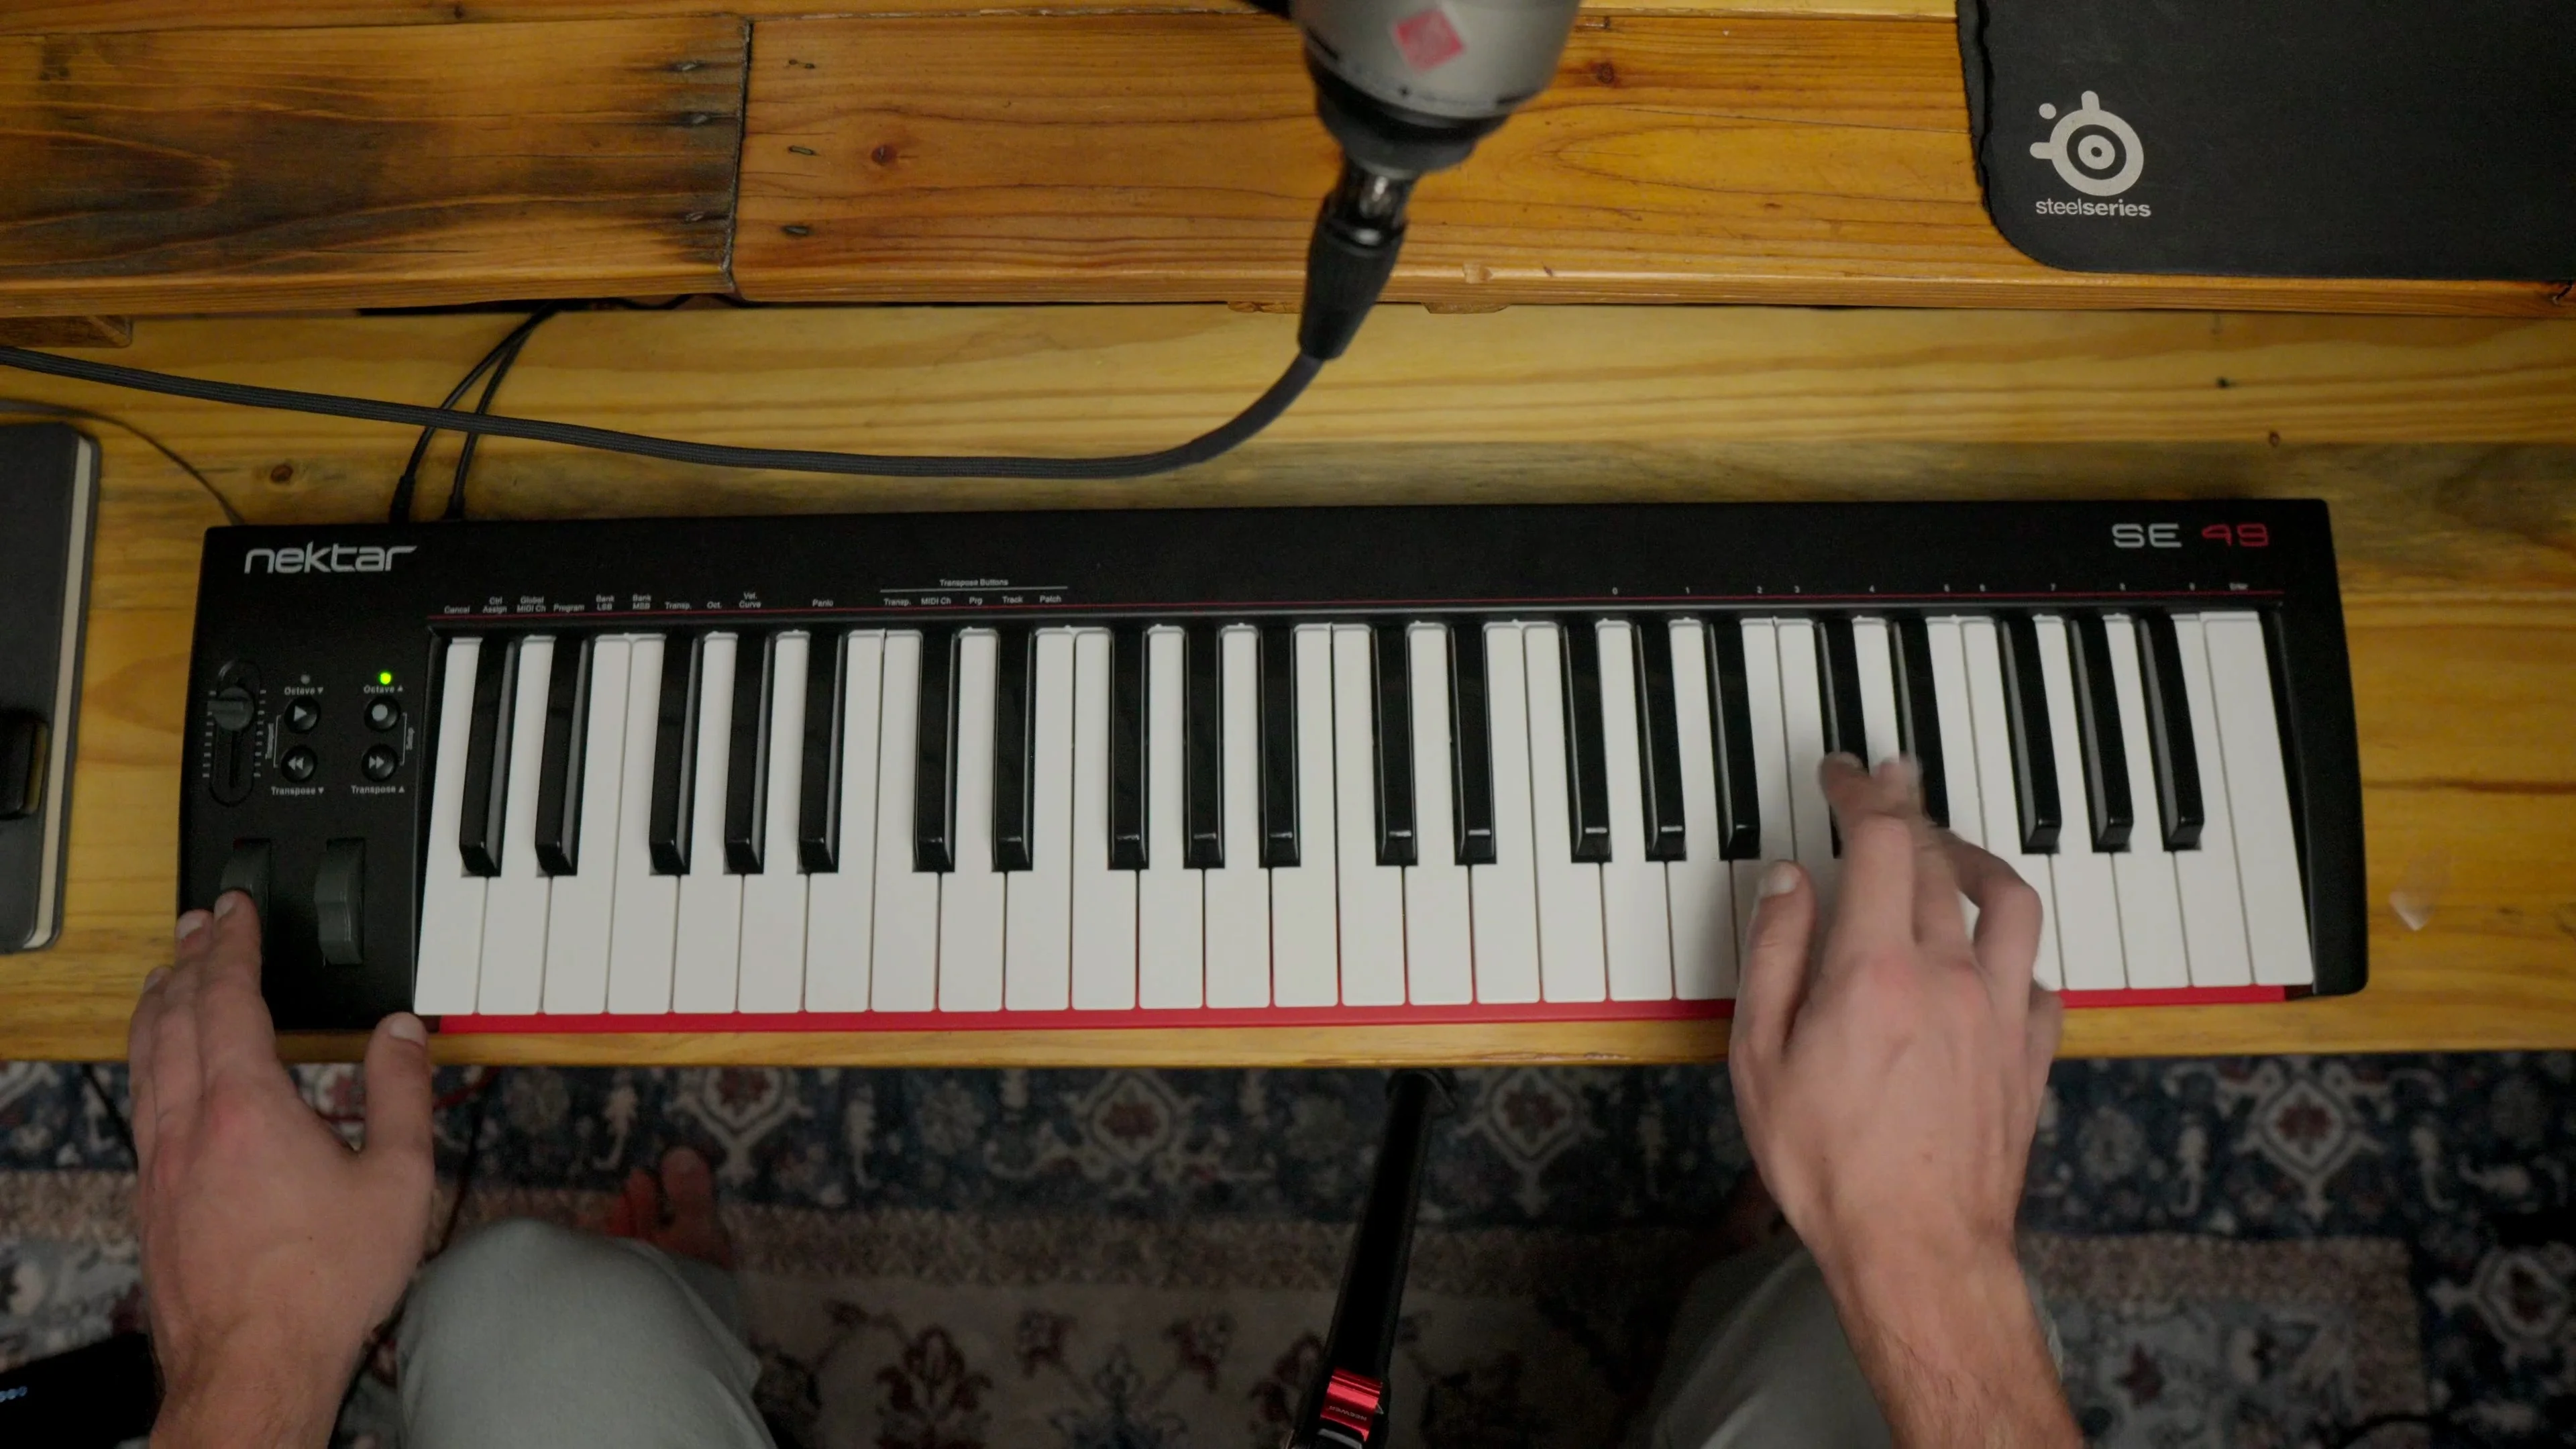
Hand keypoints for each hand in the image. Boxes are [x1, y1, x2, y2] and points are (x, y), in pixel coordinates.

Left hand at [129, 892, 436, 1448]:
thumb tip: (402, 1030)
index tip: (234, 909)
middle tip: (198, 926)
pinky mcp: (152, 1202)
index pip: (228, 998)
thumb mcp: (397, 1178)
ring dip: (157, 1008)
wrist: (256, 1364)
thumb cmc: (324, 1283)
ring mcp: (160, 1166)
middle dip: (186, 961)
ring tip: (169, 980)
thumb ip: (400, 1091)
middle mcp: (189, 1128)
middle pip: (171, 1019)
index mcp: (248, 1108)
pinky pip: (141, 1107)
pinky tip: (164, 1073)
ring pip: (143, 1062)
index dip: (232, 944)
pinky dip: (150, 1063)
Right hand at [1729, 755, 2074, 1447]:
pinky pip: (2038, 980)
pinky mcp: (2030, 1057)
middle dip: (1911, 812)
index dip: (1867, 790)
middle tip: (1887, 790)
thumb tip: (1789, 881)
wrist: (1917, 1250)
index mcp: (1876, 968)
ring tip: (1951, 855)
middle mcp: (1950, 975)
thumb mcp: (1760, 1056)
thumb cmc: (1827, 1164)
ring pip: (2011, 903)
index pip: (1884, 840)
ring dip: (1978, 863)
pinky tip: (1989, 962)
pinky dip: (2012, 954)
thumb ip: (1775, 955)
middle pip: (1941, 861)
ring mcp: (2000, 1014)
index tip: (1848, 771)